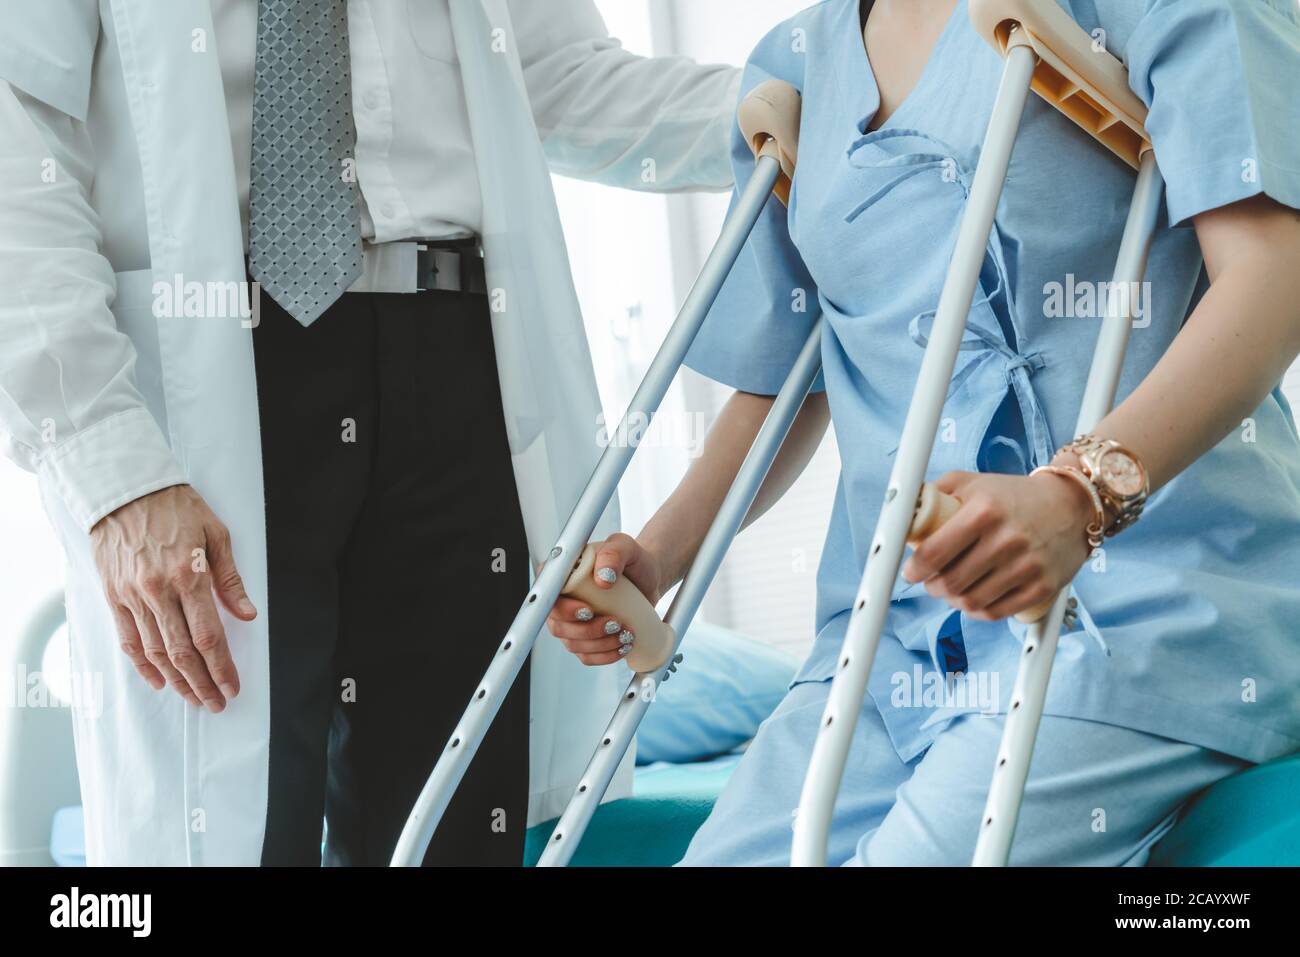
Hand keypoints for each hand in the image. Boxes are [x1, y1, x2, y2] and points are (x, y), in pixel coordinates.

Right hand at [89, 484, 256, 711]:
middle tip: (216, 703)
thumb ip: (231, 579)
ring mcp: (132, 596)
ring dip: (177, 680)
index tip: (232, 686)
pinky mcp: (114, 596)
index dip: (222, 667)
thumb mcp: (216, 535)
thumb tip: (248, 615)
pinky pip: (129, 639)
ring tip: (194, 698)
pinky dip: (144, 664)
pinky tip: (159, 680)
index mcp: (189, 576)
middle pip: (182, 651)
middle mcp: (158, 591)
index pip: (208, 635)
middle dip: (202, 682)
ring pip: (156, 651)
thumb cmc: (176, 508)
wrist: (124, 491)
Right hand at [546, 533, 663, 665]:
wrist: (649, 579)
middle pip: (558, 626)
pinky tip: (622, 646)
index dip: (563, 609)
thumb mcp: (626, 547)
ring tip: (626, 633)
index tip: (588, 611)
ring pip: (573, 644)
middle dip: (587, 631)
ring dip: (600, 645)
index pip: (547, 595)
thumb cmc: (633, 560)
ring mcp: (573, 622)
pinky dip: (605, 656)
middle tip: (615, 622)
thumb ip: (614, 553)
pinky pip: (587, 656)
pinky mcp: (587, 638)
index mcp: (563, 574)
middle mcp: (562, 599)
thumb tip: (603, 577)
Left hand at [901, 469, 1094, 620]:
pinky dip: (978, 611)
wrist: (1072, 505)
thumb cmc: (1014, 495)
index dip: (915, 569)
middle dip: (932, 586)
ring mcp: (1027, 566)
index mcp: (984, 511)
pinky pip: (997, 613)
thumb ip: (935, 494)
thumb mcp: (973, 482)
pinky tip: (973, 599)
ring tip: (951, 590)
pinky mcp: (1043, 587)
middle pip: (951, 582)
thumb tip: (901, 513)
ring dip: (953, 601)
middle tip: (931, 581)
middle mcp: (1007, 539)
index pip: (934, 552)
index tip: (911, 572)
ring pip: (971, 602)